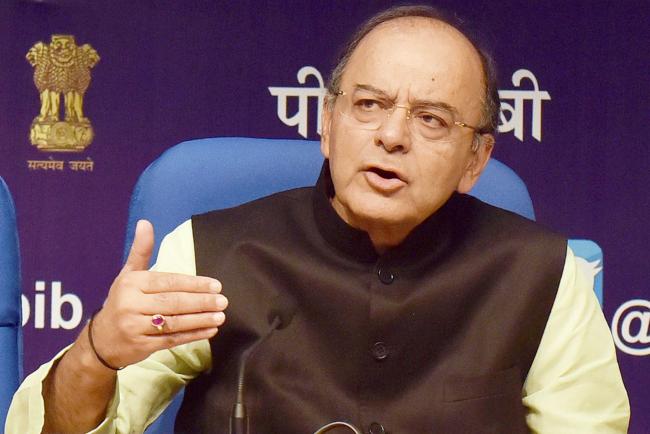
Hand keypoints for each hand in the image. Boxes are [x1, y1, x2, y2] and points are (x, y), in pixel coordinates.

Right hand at [90, 220, 226, 367]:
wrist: (101, 341)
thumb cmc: (121, 302)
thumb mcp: (128, 275)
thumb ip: (141, 251)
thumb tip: (145, 222)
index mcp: (131, 284)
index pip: (168, 282)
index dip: (193, 284)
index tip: (215, 285)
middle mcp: (131, 304)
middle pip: (172, 302)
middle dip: (201, 302)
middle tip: (222, 301)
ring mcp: (135, 327)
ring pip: (174, 322)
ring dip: (200, 320)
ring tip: (220, 316)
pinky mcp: (141, 346)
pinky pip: (171, 340)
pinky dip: (192, 335)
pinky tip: (209, 331)